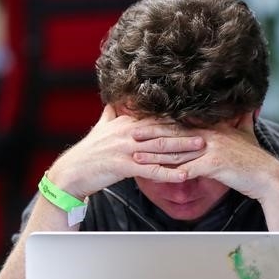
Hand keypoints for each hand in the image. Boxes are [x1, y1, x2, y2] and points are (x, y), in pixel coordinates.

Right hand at [48, 105, 205, 198]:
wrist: (71, 172)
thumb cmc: (87, 153)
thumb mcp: (99, 128)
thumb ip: (110, 115)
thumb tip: (113, 102)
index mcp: (125, 123)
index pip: (156, 119)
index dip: (176, 121)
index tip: (195, 121)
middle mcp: (127, 133)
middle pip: (162, 131)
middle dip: (186, 132)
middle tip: (207, 132)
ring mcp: (126, 149)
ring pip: (160, 149)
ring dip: (183, 150)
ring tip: (202, 150)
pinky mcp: (123, 166)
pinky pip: (151, 170)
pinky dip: (169, 173)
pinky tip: (184, 175)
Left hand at [134, 111, 278, 202]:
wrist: (268, 176)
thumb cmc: (255, 159)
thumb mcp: (247, 134)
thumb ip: (242, 121)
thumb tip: (245, 109)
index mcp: (213, 128)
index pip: (181, 123)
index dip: (161, 122)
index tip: (144, 121)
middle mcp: (210, 136)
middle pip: (174, 134)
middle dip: (150, 134)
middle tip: (129, 133)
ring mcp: (211, 150)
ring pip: (176, 152)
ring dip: (154, 154)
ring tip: (135, 156)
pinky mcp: (214, 165)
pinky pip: (187, 169)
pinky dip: (170, 173)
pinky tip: (155, 176)